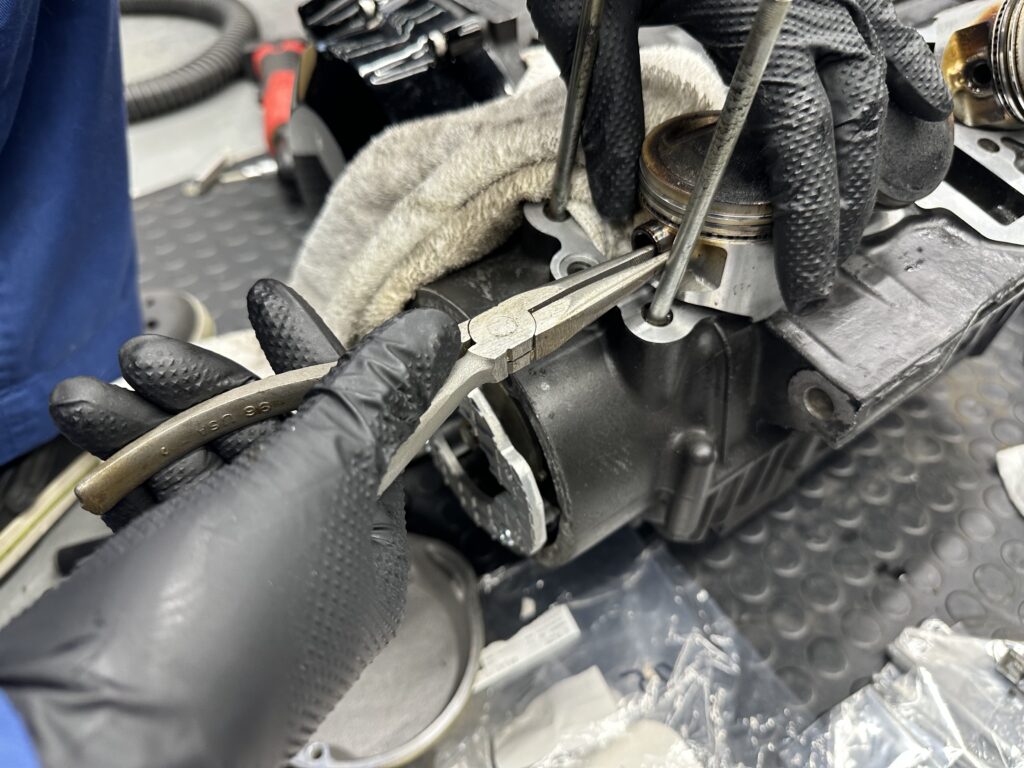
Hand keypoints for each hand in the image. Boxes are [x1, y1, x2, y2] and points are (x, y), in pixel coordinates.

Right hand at [0, 280, 458, 767]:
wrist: (90, 745)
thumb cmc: (222, 621)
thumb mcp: (316, 482)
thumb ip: (374, 400)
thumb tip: (435, 335)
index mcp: (363, 539)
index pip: (355, 420)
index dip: (312, 353)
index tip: (266, 300)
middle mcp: (305, 563)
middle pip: (267, 440)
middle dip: (206, 390)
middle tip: (146, 358)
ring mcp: (230, 584)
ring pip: (197, 472)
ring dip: (143, 427)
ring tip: (85, 400)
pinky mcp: (162, 600)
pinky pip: (149, 518)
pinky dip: (117, 486)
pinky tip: (88, 472)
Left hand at [529, 0, 951, 311]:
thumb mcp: (587, 16)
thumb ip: (602, 111)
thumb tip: (612, 197)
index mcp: (757, 12)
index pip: (805, 140)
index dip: (811, 217)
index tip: (802, 276)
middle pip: (858, 122)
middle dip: (848, 206)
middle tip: (824, 265)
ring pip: (890, 80)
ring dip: (886, 157)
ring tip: (870, 217)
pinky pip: (889, 33)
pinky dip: (901, 86)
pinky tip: (901, 123)